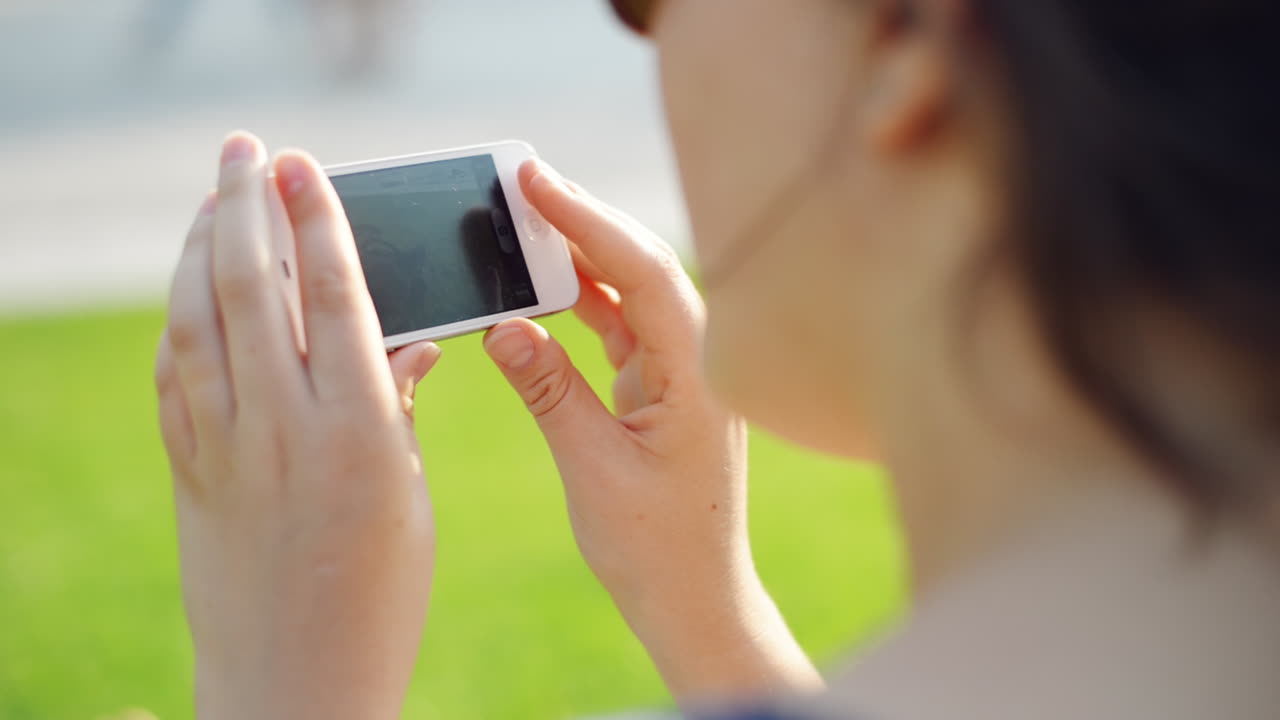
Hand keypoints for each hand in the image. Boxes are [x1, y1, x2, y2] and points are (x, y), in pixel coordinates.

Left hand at [154, 133, 438, 719]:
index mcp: (359, 434)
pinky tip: (189, 288)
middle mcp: (282, 430)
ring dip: (198, 248)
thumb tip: (406, 340)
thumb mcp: (409, 498)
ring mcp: (225, 451)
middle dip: (244, 206)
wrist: (295, 687)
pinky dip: (179, 318)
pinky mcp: (191, 473)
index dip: (317, 221)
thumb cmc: (379, 598)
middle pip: (249, 289)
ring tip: (213, 200)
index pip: (333, 298)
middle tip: (247, 150)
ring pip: (195, 322)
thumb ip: (399, 410)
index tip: (303, 165)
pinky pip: (175, 377)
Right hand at [482, 160, 822, 701]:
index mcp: (698, 377)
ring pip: (631, 294)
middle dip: (584, 223)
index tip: (536, 183)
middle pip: (643, 269)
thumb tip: (502, 326)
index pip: (646, 274)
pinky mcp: (665, 388)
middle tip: (522, 183)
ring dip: (581, 260)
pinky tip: (544, 287)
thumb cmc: (657, 548)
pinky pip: (623, 329)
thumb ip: (550, 392)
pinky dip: (583, 305)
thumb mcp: (592, 469)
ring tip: (525, 222)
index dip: (590, 220)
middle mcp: (701, 362)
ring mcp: (685, 373)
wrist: (697, 598)